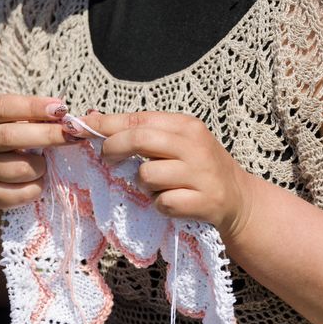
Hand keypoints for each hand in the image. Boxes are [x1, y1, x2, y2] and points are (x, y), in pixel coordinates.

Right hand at [0, 94, 73, 209]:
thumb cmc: (22, 145)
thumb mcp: (28, 125)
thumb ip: (45, 120)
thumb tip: (79, 121)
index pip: (3, 107)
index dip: (32, 106)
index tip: (60, 109)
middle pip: (9, 136)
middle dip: (46, 135)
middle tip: (72, 135)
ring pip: (19, 168)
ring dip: (41, 167)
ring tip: (45, 166)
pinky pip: (19, 193)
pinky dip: (36, 189)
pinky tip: (38, 183)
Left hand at [64, 111, 254, 238]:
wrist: (239, 200)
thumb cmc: (197, 168)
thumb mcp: (176, 142)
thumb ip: (141, 132)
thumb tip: (93, 118)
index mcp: (185, 125)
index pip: (138, 120)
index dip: (106, 125)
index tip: (82, 128)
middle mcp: (194, 146)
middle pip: (140, 140)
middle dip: (113, 149)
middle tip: (105, 160)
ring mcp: (201, 174)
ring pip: (147, 175)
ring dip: (142, 185)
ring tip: (157, 187)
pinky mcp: (205, 201)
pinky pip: (163, 203)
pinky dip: (160, 206)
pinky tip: (171, 203)